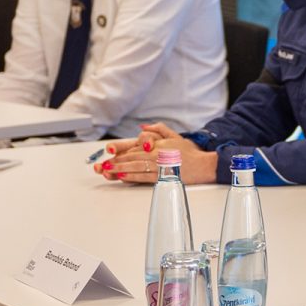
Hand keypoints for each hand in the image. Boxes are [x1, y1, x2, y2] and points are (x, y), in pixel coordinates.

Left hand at [94, 123, 214, 183]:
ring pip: (135, 167)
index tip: (110, 151)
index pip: (136, 146)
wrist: (201, 165)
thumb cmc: (188, 152)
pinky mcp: (162, 177)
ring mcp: (159, 166)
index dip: (121, 149)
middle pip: (133, 157)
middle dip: (117, 161)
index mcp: (158, 144)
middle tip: (104, 164)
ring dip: (120, 169)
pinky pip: (143, 177)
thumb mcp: (174, 135)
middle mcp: (157, 154)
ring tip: (109, 170)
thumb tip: (143, 128)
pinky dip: (131, 177)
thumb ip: (158, 129)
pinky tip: (123, 177)